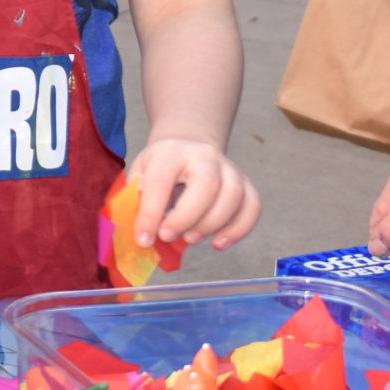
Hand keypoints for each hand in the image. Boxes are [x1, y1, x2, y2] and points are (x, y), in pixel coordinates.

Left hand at [128, 135, 260, 250]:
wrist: (187, 146)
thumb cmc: (159, 167)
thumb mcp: (139, 175)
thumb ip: (137, 201)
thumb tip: (141, 236)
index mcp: (171, 152)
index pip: (162, 180)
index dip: (151, 213)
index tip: (144, 239)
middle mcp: (204, 156)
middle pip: (207, 184)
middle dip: (187, 217)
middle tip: (168, 236)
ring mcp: (228, 168)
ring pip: (233, 195)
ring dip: (213, 224)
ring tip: (191, 239)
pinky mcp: (245, 183)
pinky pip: (253, 205)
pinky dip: (239, 229)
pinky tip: (219, 243)